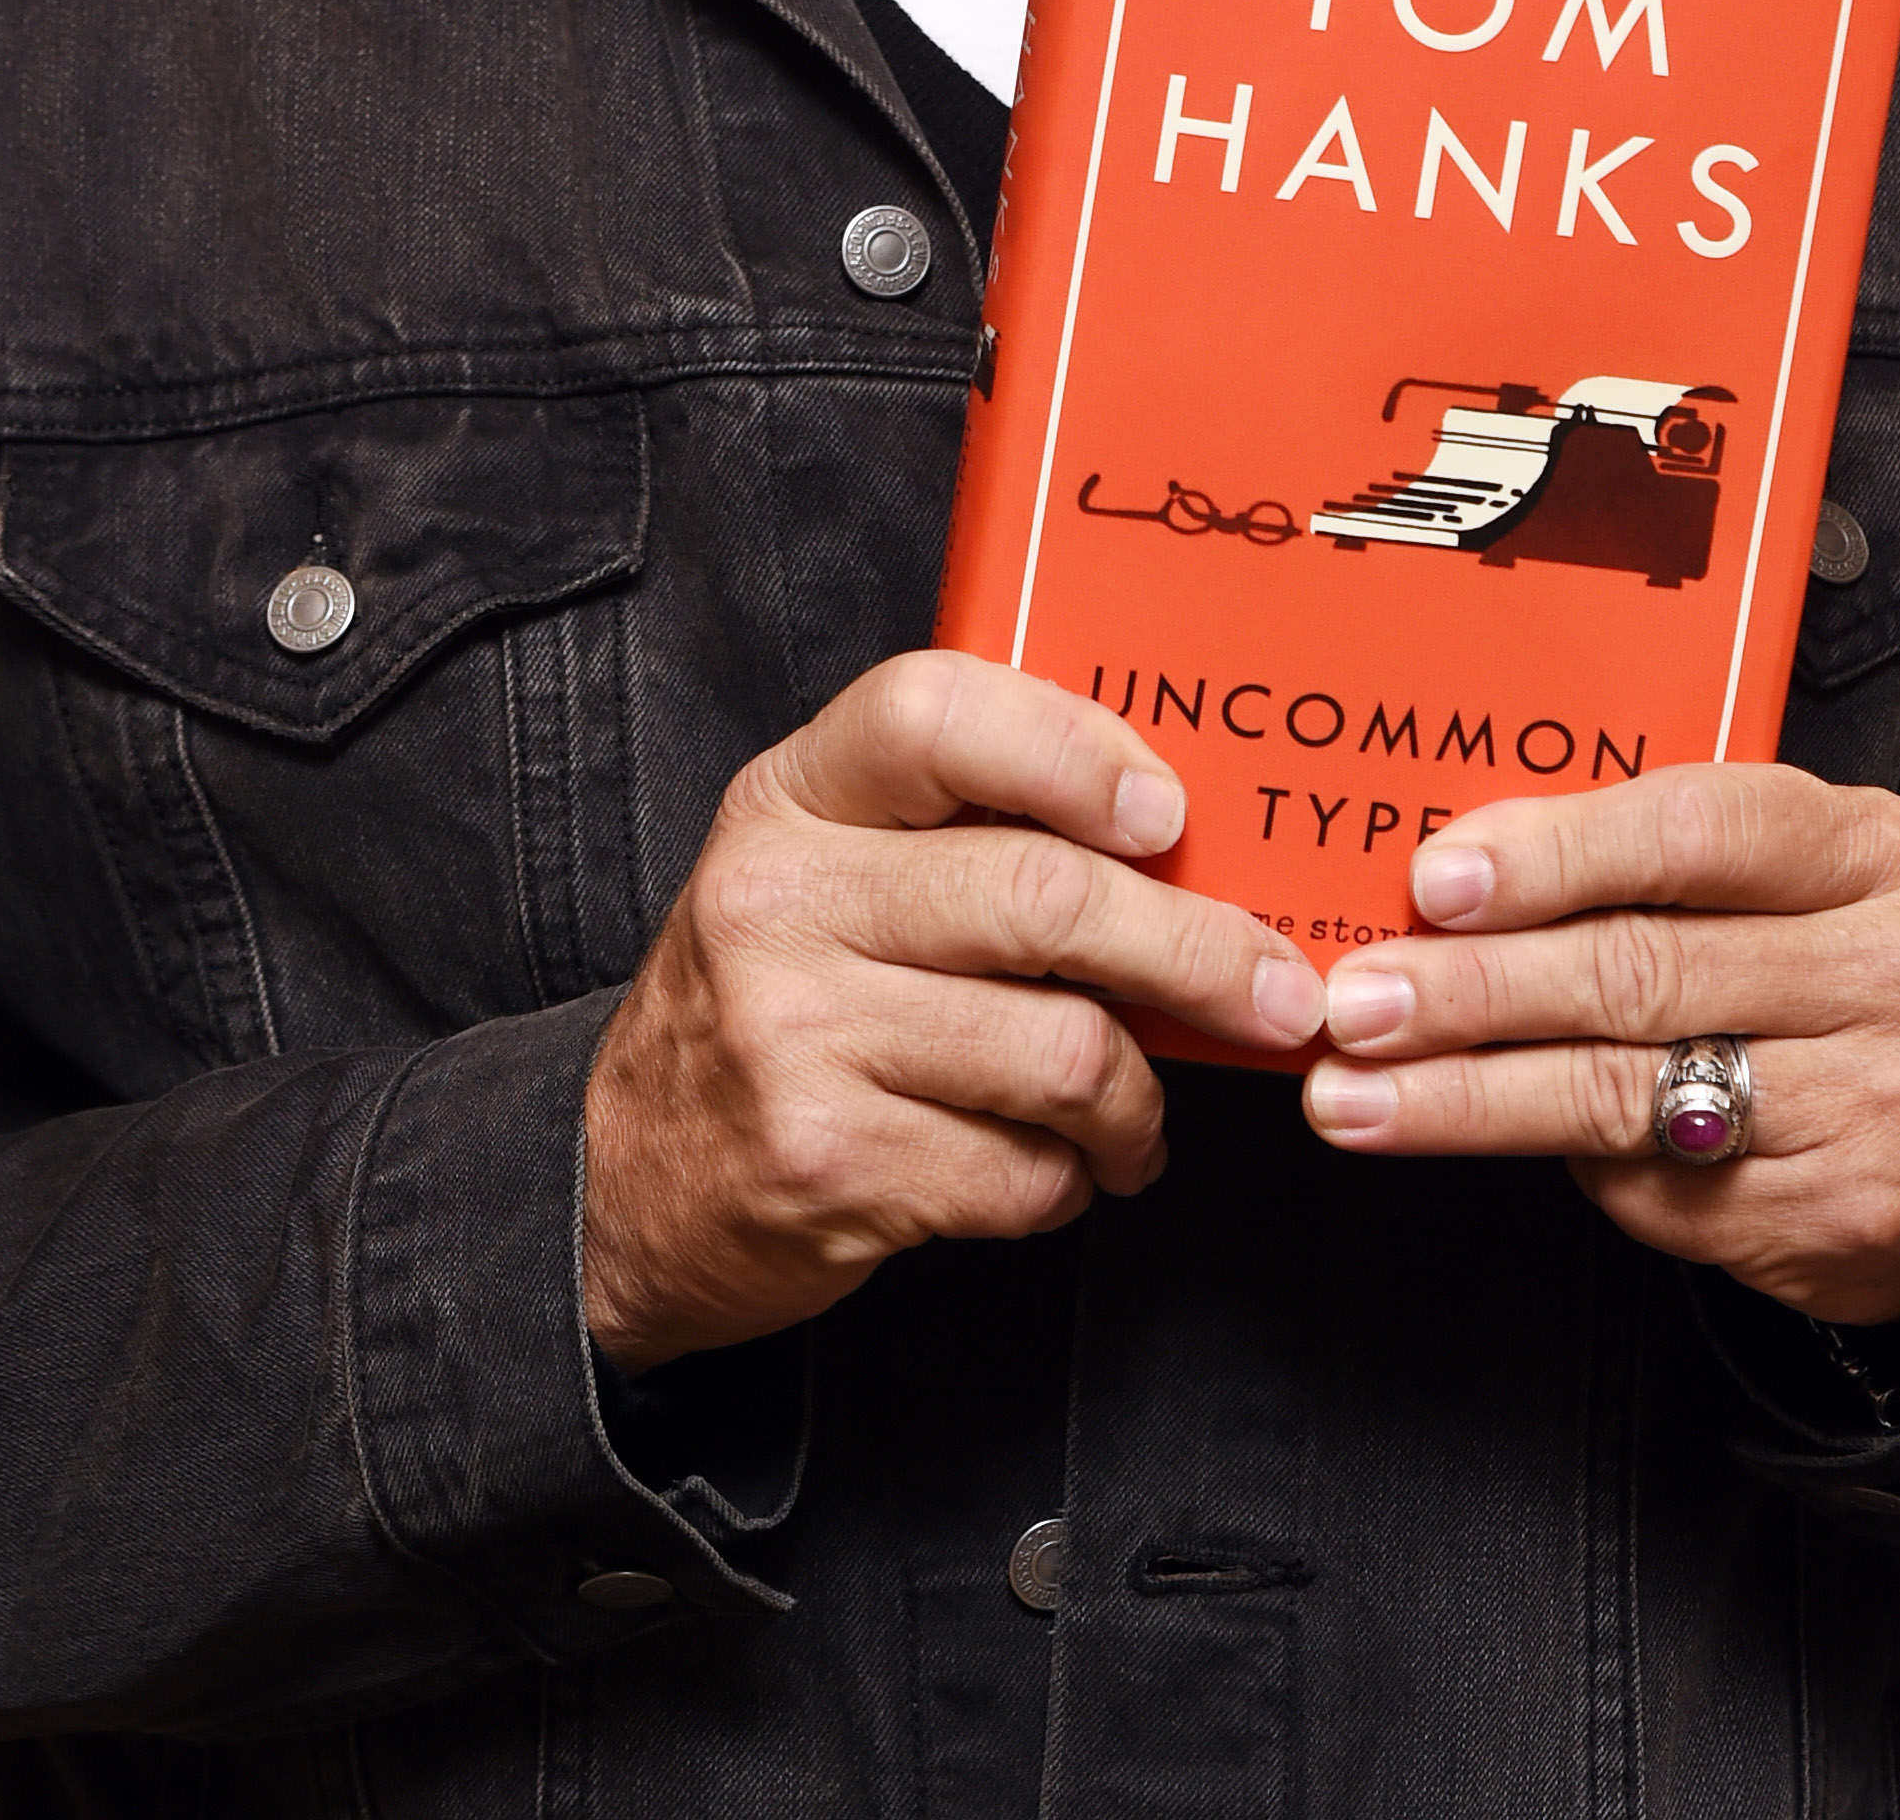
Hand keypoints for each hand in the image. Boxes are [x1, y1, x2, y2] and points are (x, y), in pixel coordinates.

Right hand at [581, 650, 1327, 1367]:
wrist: (623, 1187)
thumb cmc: (770, 1006)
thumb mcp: (823, 870)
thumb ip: (955, 828)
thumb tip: (1172, 831)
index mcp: (789, 799)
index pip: (932, 712)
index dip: (1072, 750)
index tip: (1168, 814)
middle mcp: (782, 901)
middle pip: (1046, 899)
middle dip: (1198, 954)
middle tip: (1275, 994)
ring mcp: (799, 1037)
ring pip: (1063, 1051)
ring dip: (1139, 1100)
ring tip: (1138, 1115)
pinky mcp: (830, 1164)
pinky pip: (1023, 1170)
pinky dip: (1070, 1181)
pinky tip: (1052, 1169)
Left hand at [1299, 764, 1899, 1325]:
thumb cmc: (1812, 968)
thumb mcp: (1761, 878)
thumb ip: (1634, 857)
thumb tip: (1444, 876)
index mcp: (1877, 849)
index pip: (1692, 833)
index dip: (1552, 858)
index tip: (1433, 885)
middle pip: (1641, 972)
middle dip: (1475, 991)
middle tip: (1358, 1004)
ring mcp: (1885, 1100)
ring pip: (1627, 1093)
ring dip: (1469, 1095)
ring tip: (1359, 1094)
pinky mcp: (1847, 1210)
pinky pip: (1657, 1184)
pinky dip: (1557, 1162)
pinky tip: (1479, 1138)